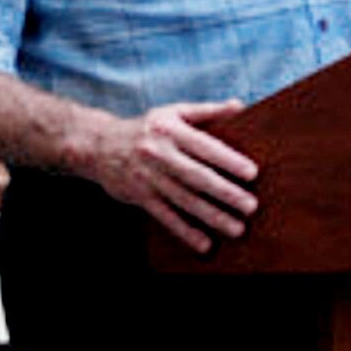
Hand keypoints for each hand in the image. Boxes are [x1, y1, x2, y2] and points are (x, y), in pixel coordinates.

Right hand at [82, 99, 257, 253]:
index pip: (204, 146)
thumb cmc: (146, 128)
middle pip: (196, 176)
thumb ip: (207, 111)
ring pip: (184, 200)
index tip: (252, 173)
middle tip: (251, 206)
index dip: (228, 160)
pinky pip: (165, 216)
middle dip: (225, 193)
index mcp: (170, 129)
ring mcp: (147, 177)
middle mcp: (158, 153)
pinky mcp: (139, 196)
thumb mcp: (173, 113)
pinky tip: (204, 244)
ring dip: (211, 217)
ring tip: (237, 229)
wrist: (98, 144)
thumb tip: (240, 106)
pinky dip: (185, 231)